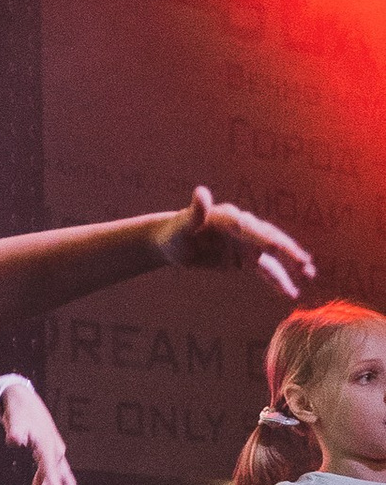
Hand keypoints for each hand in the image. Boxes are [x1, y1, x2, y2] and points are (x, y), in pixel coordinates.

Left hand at [0, 382, 84, 484]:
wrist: (23, 399)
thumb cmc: (18, 411)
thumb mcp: (15, 420)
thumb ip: (15, 431)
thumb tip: (14, 440)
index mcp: (47, 446)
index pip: (50, 470)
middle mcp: (55, 451)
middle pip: (49, 480)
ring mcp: (54, 453)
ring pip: (52, 480)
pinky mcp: (50, 453)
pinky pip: (54, 475)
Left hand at [159, 186, 313, 301]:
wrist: (174, 242)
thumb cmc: (175, 232)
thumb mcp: (182, 226)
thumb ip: (195, 212)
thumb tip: (201, 191)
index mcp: (229, 217)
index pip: (248, 227)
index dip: (260, 236)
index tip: (274, 246)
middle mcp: (243, 228)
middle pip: (269, 237)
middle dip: (287, 249)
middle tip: (303, 261)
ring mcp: (248, 243)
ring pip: (274, 254)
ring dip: (291, 263)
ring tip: (309, 274)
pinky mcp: (247, 258)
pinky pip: (266, 269)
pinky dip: (279, 280)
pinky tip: (292, 293)